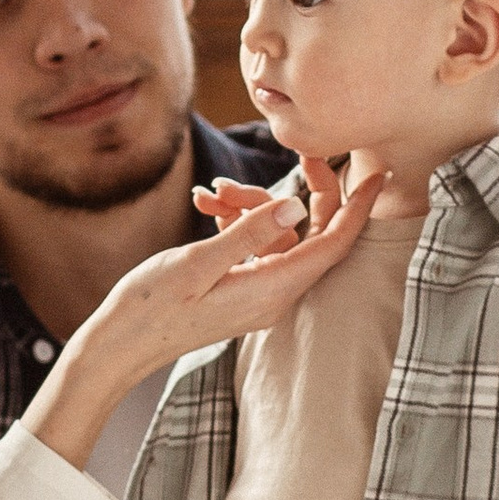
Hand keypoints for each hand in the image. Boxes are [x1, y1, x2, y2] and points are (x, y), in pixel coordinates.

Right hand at [27, 164, 384, 461]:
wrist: (119, 344)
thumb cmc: (152, 306)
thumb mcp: (199, 261)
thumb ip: (250, 232)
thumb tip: (294, 203)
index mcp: (272, 289)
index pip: (333, 244)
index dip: (359, 208)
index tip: (378, 174)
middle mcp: (274, 295)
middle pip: (310, 234)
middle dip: (300, 192)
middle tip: (296, 155)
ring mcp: (257, 294)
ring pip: (277, 236)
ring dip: (251, 206)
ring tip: (211, 191)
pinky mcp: (240, 290)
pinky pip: (255, 248)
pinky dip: (237, 222)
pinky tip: (208, 205)